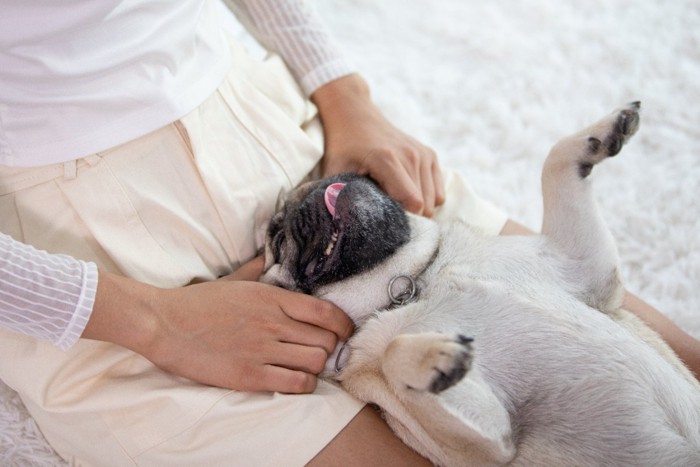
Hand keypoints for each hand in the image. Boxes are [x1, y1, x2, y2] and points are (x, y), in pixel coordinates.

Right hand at [83, 257, 353, 392]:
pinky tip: (296, 379)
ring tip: (309, 365)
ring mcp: (262, 350)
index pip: (325, 312)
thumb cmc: (197, 302)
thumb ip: (257, 267)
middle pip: (326, 339)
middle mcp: (272, 323)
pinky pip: (296, 382)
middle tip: (323, 350)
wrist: (163, 324)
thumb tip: (269, 254)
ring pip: (316, 361)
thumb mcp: (233, 280)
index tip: (345, 330)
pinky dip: (305, 383)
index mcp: (271, 298)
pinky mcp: (250, 375)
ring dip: (319, 365)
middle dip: (331, 347)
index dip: (344, 324)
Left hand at [312, 74, 444, 215]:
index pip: (414, 202)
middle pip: (425, 206)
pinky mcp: (430, 155)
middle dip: (408, 215)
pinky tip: (407, 191)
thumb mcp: (334, 171)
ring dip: (417, 207)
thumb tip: (332, 224)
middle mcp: (411, 155)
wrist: (355, 115)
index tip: (385, 217)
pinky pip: (439, 192)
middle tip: (386, 208)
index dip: (402, 218)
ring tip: (394, 197)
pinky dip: (427, 197)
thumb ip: (335, 196)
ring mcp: (423, 154)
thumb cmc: (343, 147)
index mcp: (388, 160)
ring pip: (434, 201)